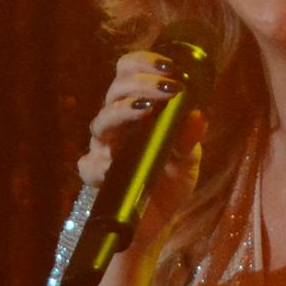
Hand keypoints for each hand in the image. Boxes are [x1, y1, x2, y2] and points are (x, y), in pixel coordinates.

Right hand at [77, 48, 206, 250]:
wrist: (157, 223)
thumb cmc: (169, 183)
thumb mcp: (187, 159)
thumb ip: (189, 138)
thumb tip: (198, 115)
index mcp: (136, 111)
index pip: (129, 73)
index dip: (144, 62)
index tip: (170, 66)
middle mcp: (116, 125)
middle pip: (114, 90)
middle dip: (140, 82)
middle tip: (167, 87)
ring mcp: (104, 150)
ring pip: (101, 122)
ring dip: (122, 111)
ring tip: (146, 110)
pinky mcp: (98, 177)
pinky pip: (88, 166)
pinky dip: (100, 164)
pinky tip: (115, 164)